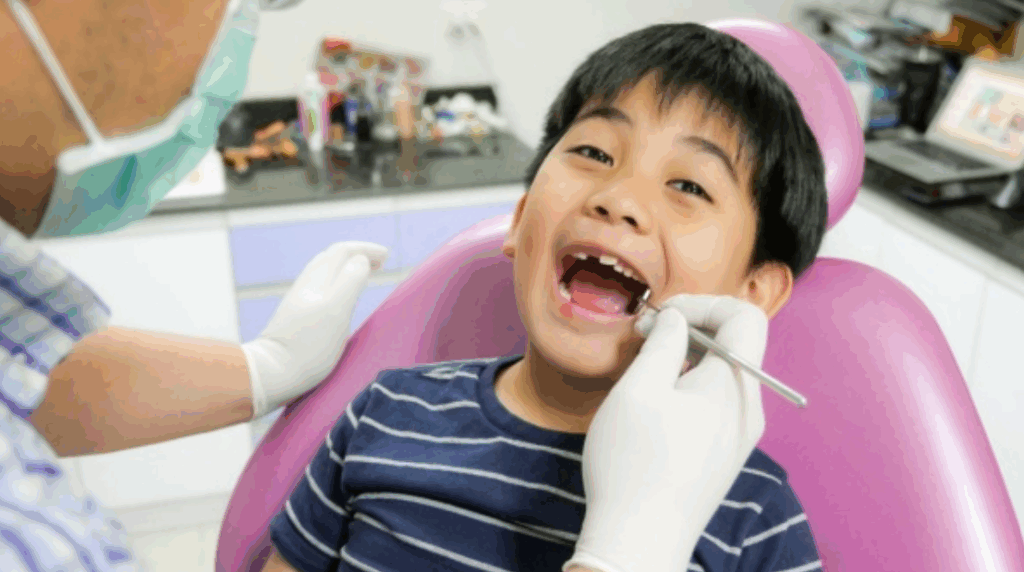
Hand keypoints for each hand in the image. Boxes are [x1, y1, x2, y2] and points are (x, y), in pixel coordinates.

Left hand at [242, 241, 387, 417]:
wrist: (272, 373)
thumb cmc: (309, 347)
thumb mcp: (336, 311)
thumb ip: (350, 281)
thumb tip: (360, 260)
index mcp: (318, 281)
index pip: (342, 251)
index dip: (366, 249)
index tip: (387, 255)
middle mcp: (306, 286)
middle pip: (331, 257)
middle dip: (357, 254)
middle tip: (380, 262)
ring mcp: (298, 301)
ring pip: (323, 272)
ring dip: (346, 267)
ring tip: (363, 273)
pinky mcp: (294, 317)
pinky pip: (319, 287)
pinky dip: (336, 282)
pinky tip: (340, 297)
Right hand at [565, 295, 769, 571]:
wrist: (640, 542)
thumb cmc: (634, 465)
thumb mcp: (638, 389)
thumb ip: (663, 342)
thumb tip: (675, 318)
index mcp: (734, 387)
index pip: (743, 316)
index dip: (702, 303)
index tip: (661, 316)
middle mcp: (749, 408)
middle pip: (735, 342)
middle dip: (690, 327)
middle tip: (645, 337)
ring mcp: (740, 434)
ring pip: (724, 372)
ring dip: (687, 357)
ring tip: (644, 370)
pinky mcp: (724, 453)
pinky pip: (717, 401)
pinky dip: (689, 385)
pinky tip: (655, 404)